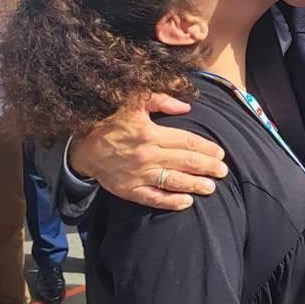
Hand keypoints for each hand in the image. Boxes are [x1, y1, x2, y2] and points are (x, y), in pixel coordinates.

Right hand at [69, 93, 227, 210]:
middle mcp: (147, 155)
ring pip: (173, 182)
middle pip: (185, 163)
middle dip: (208, 168)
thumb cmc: (109, 120)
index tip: (220, 153)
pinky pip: (153, 198)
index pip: (187, 142)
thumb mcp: (133, 101)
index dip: (206, 148)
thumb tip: (186, 107)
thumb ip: (161, 100)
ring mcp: (138, 175)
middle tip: (223, 171)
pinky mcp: (129, 190)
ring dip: (195, 185)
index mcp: (150, 133)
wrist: (81, 146)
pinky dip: (171, 202)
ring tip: (211, 188)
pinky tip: (186, 203)